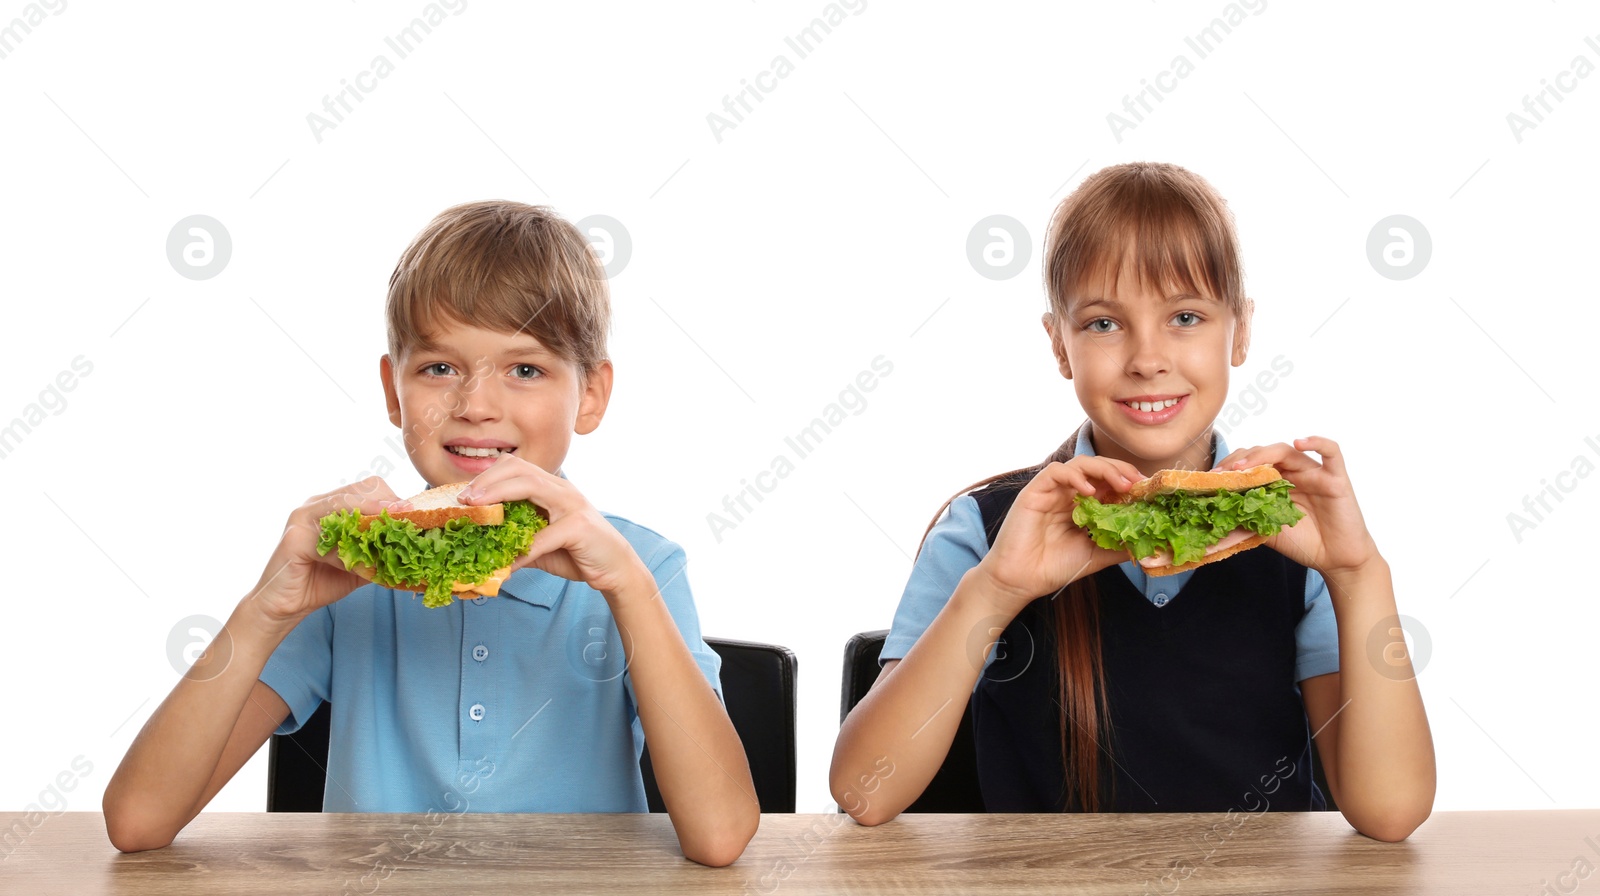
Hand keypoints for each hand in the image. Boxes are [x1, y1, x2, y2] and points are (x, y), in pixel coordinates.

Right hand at [248, 477, 404, 628]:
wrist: (288, 605)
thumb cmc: (324, 580)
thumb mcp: (363, 563)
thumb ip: (382, 550)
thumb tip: (416, 548)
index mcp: (335, 505)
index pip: (371, 487)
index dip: (394, 500)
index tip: (414, 515)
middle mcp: (318, 504)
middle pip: (362, 489)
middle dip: (387, 505)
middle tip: (406, 523)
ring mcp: (303, 517)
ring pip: (345, 505)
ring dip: (371, 519)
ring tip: (390, 534)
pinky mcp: (294, 537)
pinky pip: (327, 536)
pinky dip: (347, 548)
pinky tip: (359, 562)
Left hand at [447, 455, 646, 596]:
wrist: (615, 568)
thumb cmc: (576, 552)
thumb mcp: (539, 543)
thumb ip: (515, 538)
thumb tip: (480, 547)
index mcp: (551, 487)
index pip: (515, 466)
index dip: (485, 476)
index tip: (462, 495)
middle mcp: (561, 489)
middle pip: (519, 468)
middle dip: (486, 480)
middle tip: (463, 499)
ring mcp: (572, 504)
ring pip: (530, 485)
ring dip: (497, 495)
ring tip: (476, 511)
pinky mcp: (579, 527)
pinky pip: (542, 537)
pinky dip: (520, 552)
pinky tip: (506, 566)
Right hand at [972, 455, 1144, 615]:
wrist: (1020, 581)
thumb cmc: (1053, 568)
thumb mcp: (1096, 556)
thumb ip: (1119, 547)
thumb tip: (1149, 544)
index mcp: (1083, 506)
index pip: (1109, 483)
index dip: (1129, 481)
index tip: (1149, 490)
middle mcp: (1068, 494)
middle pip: (1098, 468)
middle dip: (1121, 471)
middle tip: (1138, 483)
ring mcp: (1051, 491)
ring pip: (1079, 464)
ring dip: (1103, 469)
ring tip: (1120, 484)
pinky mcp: (1034, 492)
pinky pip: (1055, 472)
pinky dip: (1074, 476)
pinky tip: (1088, 491)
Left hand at [1212, 436, 1380, 576]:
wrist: (1334, 560)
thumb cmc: (1303, 543)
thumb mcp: (1266, 531)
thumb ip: (1246, 519)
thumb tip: (1214, 516)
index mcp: (1275, 483)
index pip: (1250, 463)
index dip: (1230, 467)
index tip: (1211, 478)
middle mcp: (1293, 473)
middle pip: (1265, 453)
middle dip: (1240, 460)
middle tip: (1223, 472)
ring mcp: (1314, 473)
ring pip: (1288, 451)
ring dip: (1263, 454)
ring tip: (1244, 465)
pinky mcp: (1336, 479)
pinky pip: (1332, 453)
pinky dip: (1318, 442)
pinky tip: (1300, 442)